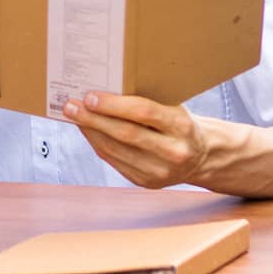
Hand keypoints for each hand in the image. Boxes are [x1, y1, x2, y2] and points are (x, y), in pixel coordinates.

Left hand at [62, 92, 208, 188]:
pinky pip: (115, 161)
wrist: (200, 156)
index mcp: (182, 127)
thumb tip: (102, 91)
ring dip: (91, 132)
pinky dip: (98, 144)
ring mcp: (160, 172)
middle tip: (71, 106)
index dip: (114, 105)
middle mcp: (174, 152)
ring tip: (75, 116)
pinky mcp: (147, 182)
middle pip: (126, 134)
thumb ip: (146, 101)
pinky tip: (88, 131)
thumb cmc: (179, 123)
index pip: (143, 113)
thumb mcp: (173, 107)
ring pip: (116, 150)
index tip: (90, 96)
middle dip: (94, 119)